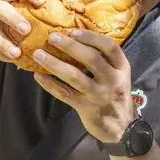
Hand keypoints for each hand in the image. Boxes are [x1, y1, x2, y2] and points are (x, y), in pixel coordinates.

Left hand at [31, 29, 135, 144]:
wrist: (122, 128)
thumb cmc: (114, 95)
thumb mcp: (117, 75)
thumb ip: (103, 60)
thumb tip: (75, 38)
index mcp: (121, 68)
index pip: (110, 47)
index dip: (91, 37)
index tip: (73, 31)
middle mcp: (113, 80)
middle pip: (92, 58)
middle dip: (70, 46)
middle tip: (52, 37)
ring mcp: (100, 95)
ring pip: (75, 76)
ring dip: (55, 64)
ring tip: (38, 54)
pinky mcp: (87, 108)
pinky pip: (65, 94)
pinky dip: (50, 84)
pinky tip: (38, 76)